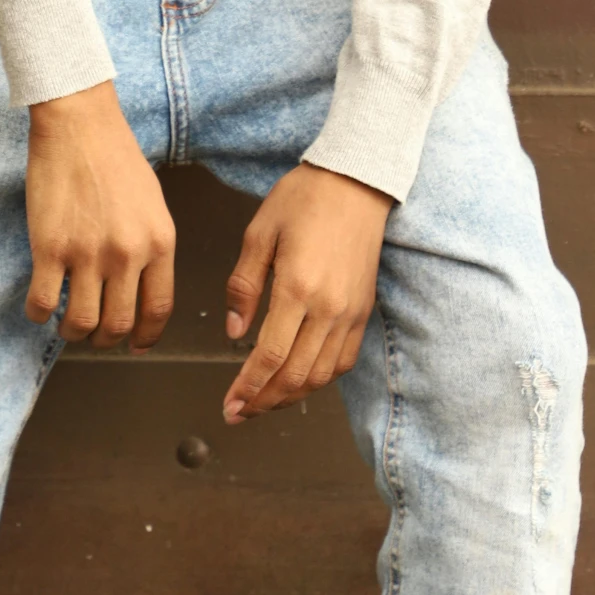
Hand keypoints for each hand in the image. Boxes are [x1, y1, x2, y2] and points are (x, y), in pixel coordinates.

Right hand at [23, 81, 176, 352]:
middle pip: (118, 324)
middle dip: (105, 338)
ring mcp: (87, 253)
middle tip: (94, 331)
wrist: (79, 122)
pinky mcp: (50, 248)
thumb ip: (151, 245)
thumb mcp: (152, 202)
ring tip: (66, 321)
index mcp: (159, 241)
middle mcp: (127, 254)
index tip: (137, 344)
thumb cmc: (115, 155)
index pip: (158, 309)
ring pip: (81, 323)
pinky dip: (39, 314)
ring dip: (72, 331)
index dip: (146, 336)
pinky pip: (43, 303)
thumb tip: (141, 286)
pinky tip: (39, 305)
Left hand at [222, 163, 392, 421]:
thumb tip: (233, 332)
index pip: (269, 356)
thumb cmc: (305, 198)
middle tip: (239, 413)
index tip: (230, 406)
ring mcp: (350, 312)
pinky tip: (301, 380)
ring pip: (321, 376)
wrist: (355, 181)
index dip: (248, 389)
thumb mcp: (259, 233)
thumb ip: (243, 286)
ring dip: (291, 397)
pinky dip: (322, 380)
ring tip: (265, 403)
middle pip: (296, 376)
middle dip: (264, 402)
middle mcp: (328, 307)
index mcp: (297, 287)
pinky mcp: (363, 310)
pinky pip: (344, 360)